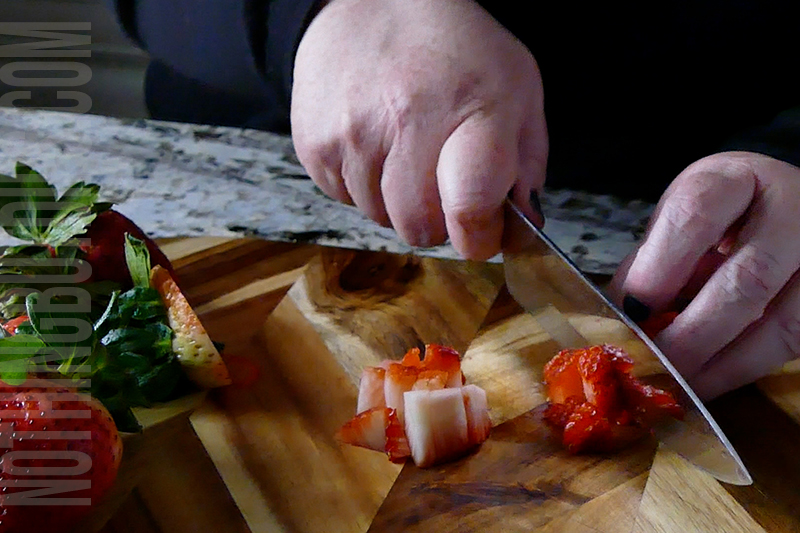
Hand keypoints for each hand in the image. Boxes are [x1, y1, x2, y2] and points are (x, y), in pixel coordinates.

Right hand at [291, 0, 546, 259]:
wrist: (370, 2)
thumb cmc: (454, 50)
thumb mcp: (516, 91)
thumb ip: (526, 168)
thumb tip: (516, 233)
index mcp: (473, 106)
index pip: (471, 209)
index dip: (479, 235)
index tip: (481, 231)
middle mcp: (407, 119)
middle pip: (420, 227)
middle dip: (437, 219)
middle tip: (441, 180)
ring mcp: (352, 133)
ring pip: (380, 217)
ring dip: (397, 200)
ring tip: (404, 147)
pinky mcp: (314, 143)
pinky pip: (345, 200)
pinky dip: (363, 184)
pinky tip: (374, 142)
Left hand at [609, 152, 799, 398]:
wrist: (784, 208)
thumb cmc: (721, 217)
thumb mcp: (679, 221)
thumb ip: (650, 262)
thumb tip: (620, 317)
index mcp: (737, 179)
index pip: (697, 213)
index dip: (661, 267)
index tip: (633, 312)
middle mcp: (792, 210)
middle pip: (748, 278)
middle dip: (694, 333)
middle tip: (655, 365)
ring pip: (782, 322)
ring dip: (723, 364)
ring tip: (680, 385)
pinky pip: (794, 344)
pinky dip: (745, 369)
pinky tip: (710, 381)